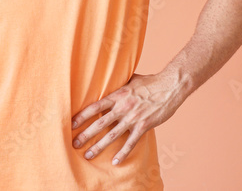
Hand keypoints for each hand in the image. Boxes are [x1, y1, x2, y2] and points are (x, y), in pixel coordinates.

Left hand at [70, 71, 187, 165]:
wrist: (170, 86)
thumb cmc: (149, 82)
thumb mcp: (129, 80)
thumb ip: (118, 86)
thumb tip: (107, 82)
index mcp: (117, 96)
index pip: (95, 107)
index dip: (82, 116)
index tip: (71, 123)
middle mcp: (122, 107)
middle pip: (99, 123)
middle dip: (85, 135)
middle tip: (74, 143)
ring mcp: (133, 118)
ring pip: (112, 135)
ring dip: (99, 146)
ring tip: (88, 155)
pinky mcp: (144, 126)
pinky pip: (131, 142)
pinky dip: (122, 153)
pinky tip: (115, 161)